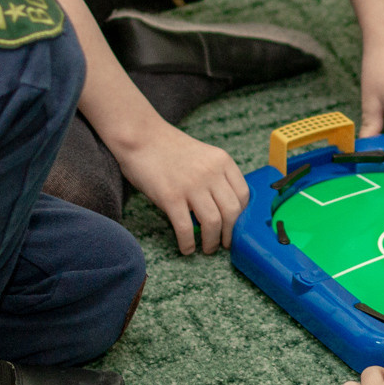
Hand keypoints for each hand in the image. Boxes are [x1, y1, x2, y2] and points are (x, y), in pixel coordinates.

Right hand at [118, 119, 248, 255]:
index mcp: (222, 161)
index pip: (243, 195)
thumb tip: (225, 208)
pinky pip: (186, 228)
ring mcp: (191, 185)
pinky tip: (186, 248)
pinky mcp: (170, 196)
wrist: (140, 136)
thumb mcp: (203, 155)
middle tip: (225, 244)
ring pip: (213, 223)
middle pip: (232, 212)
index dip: (242, 215)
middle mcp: (211, 173)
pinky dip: (188, 243)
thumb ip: (216, 176)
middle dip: (230, 234)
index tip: (237, 226)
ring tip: (207, 248)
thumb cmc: (169, 148)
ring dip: (212, 242)